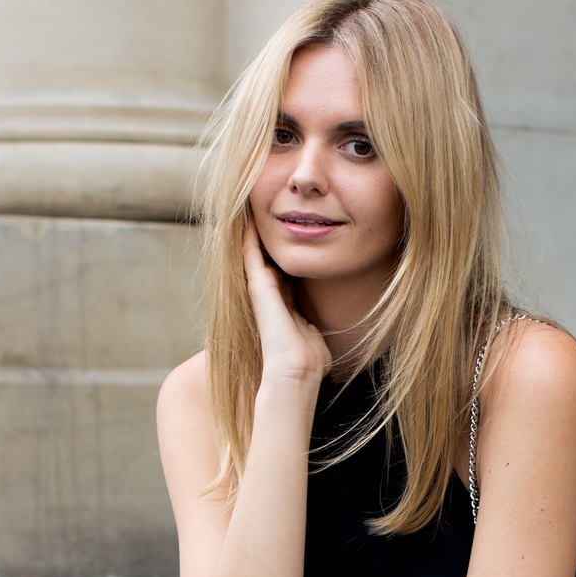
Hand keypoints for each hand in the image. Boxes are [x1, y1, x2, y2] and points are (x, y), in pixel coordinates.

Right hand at [243, 217, 331, 387]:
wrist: (296, 370)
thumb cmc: (310, 359)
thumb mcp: (315, 332)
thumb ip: (315, 321)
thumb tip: (327, 320)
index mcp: (285, 304)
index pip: (283, 273)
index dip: (283, 254)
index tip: (287, 232)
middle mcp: (270, 295)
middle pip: (267, 259)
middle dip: (267, 237)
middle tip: (265, 210)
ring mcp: (261, 290)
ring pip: (255, 253)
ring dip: (253, 232)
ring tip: (251, 206)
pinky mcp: (257, 286)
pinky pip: (250, 254)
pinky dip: (249, 236)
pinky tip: (248, 217)